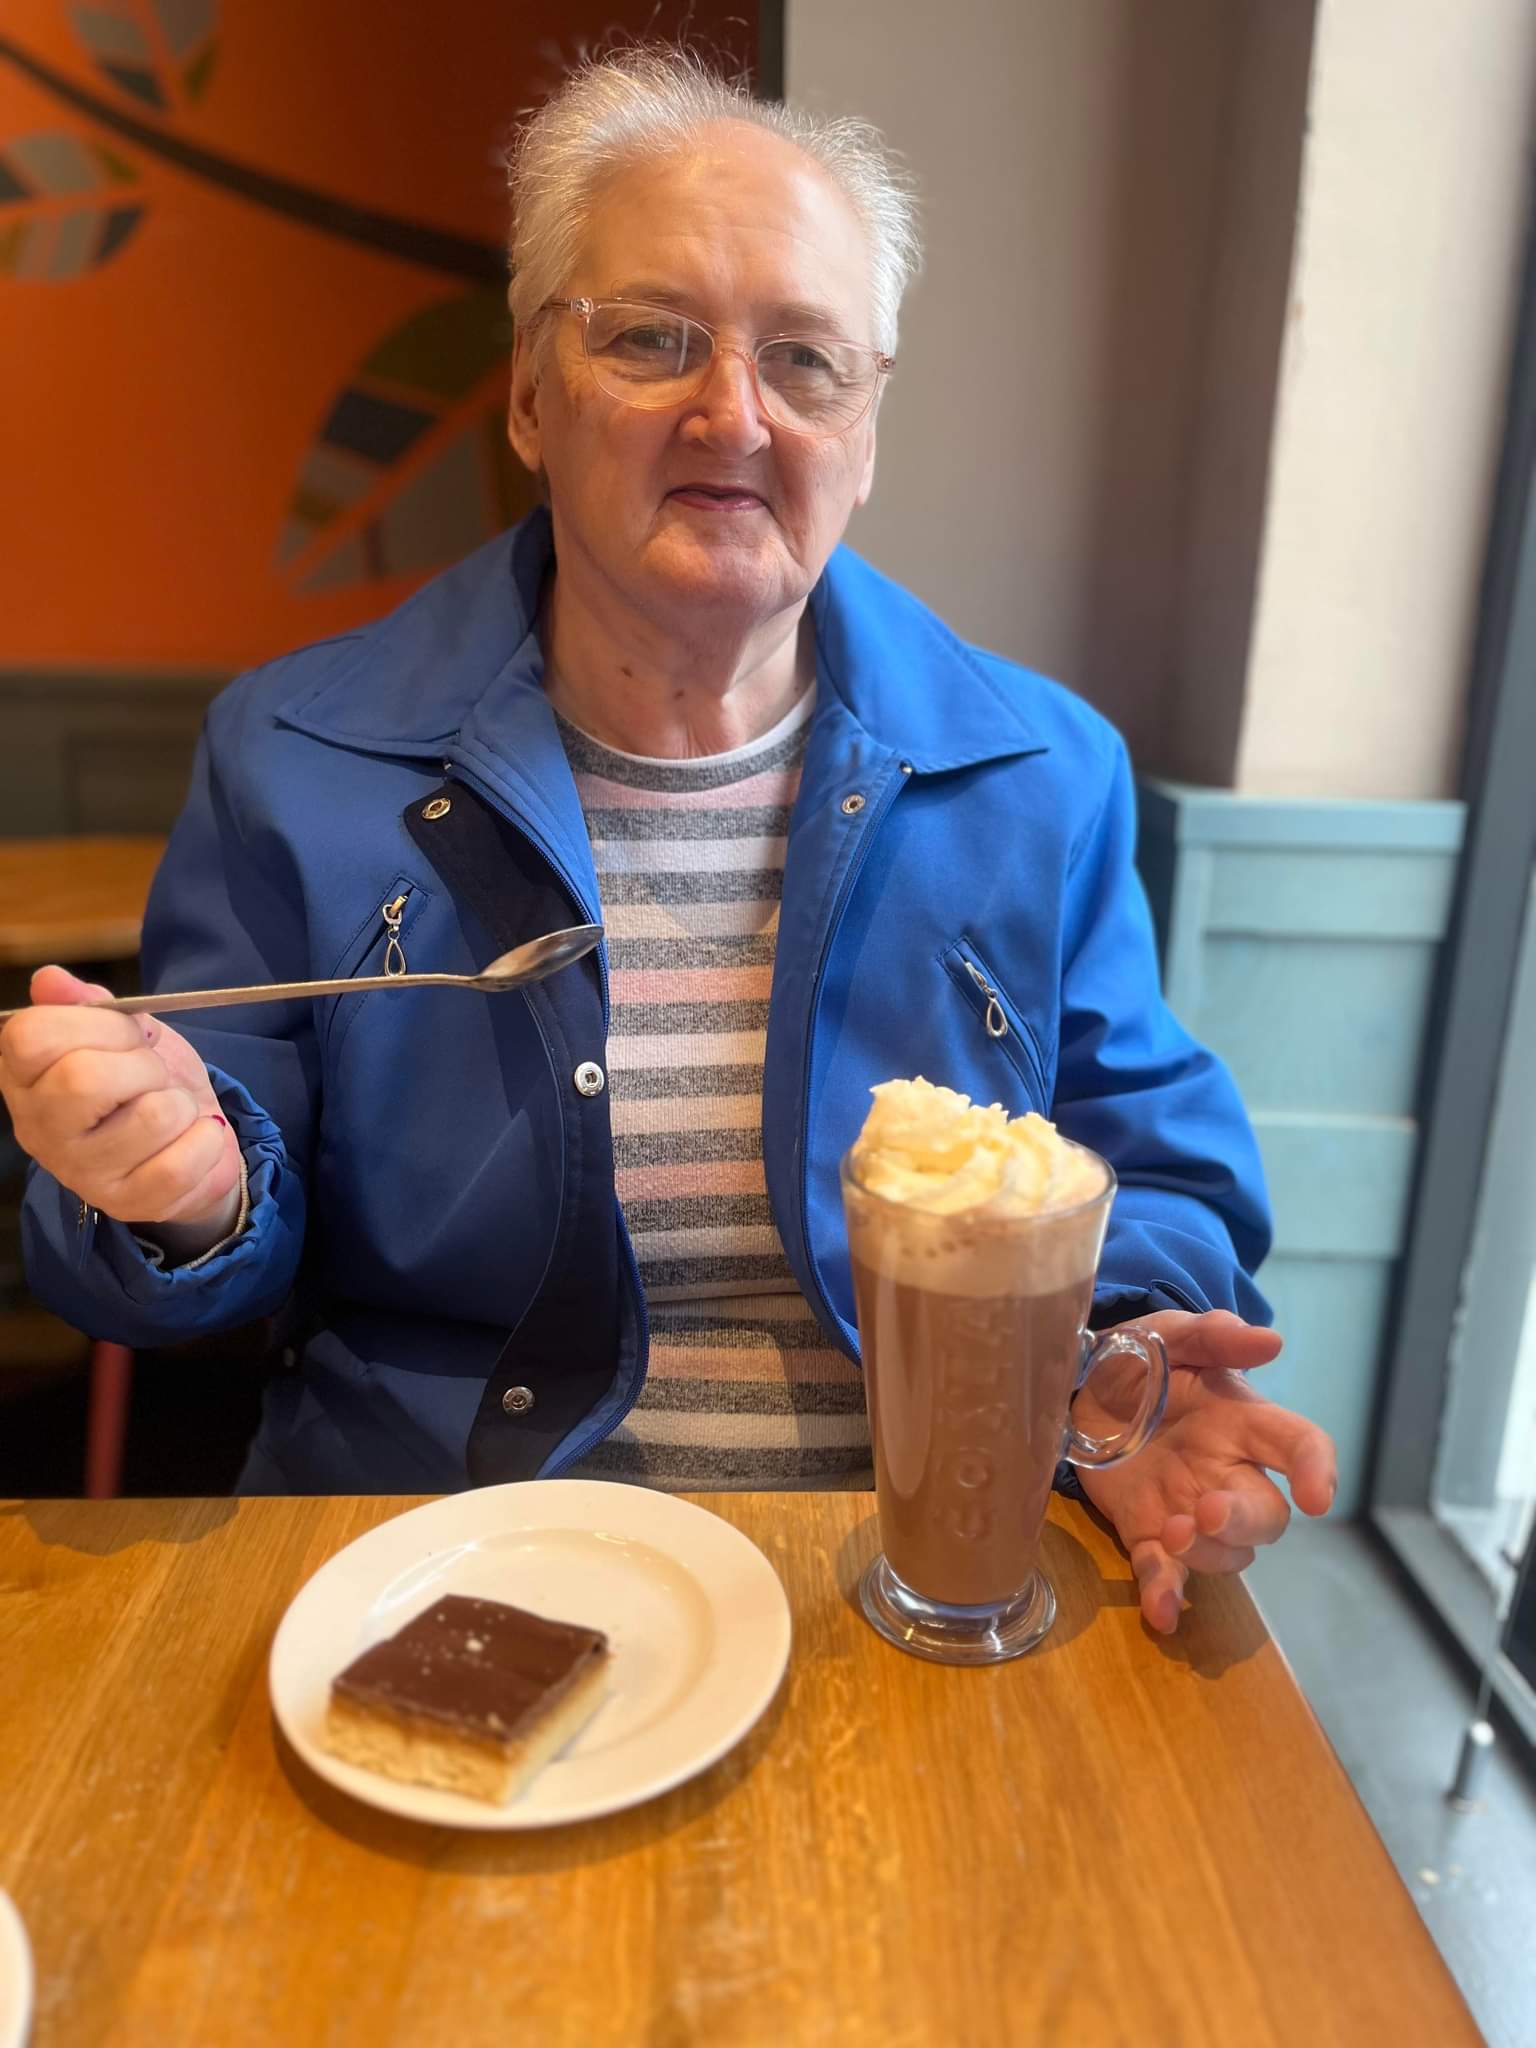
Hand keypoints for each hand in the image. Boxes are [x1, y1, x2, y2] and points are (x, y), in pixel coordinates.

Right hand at [0, 964, 240, 1245]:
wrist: (193, 1136)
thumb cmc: (147, 1080)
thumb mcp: (123, 1033)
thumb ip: (89, 1005)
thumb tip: (50, 980)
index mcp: (25, 1076)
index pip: (30, 1036)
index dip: (96, 1024)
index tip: (127, 1035)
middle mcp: (38, 1128)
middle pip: (82, 1079)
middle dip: (143, 1066)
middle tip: (153, 1075)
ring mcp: (81, 1172)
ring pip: (150, 1117)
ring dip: (180, 1104)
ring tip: (173, 1111)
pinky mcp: (128, 1203)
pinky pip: (180, 1162)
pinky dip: (205, 1140)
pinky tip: (194, 1137)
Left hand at [1073, 1309, 1336, 1635]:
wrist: (1076, 1388)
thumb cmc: (1138, 1359)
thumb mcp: (1165, 1334)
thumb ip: (1210, 1336)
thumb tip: (1269, 1340)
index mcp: (1240, 1421)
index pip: (1299, 1446)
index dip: (1317, 1470)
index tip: (1316, 1496)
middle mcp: (1226, 1473)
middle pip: (1267, 1516)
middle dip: (1245, 1521)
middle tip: (1207, 1510)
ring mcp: (1188, 1510)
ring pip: (1226, 1554)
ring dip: (1206, 1553)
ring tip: (1168, 1530)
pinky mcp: (1147, 1534)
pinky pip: (1165, 1574)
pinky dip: (1167, 1596)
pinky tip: (1162, 1614)